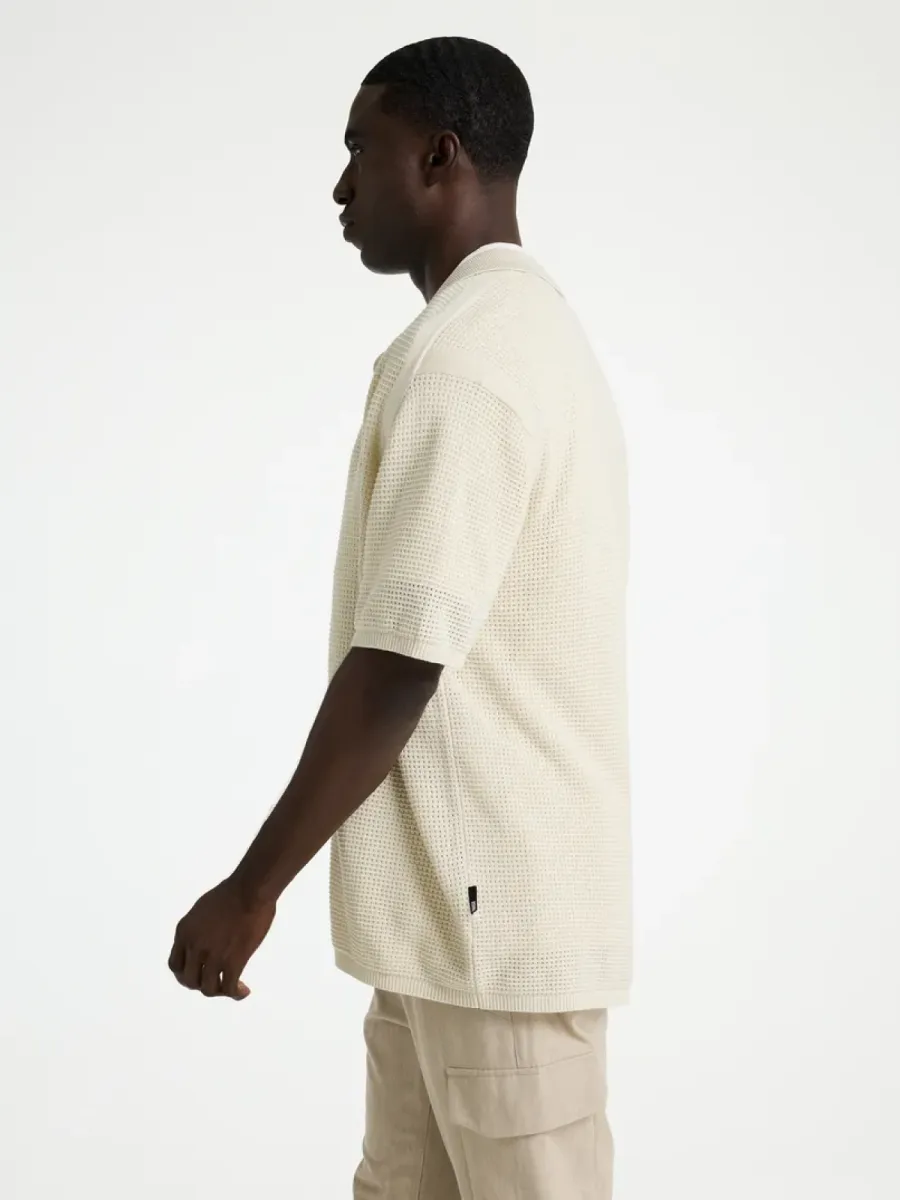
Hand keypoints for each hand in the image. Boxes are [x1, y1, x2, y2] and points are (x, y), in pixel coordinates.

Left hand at [168, 878, 275, 999]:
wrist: (250, 890)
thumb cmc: (232, 892)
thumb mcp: (203, 909)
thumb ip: (199, 928)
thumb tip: (205, 940)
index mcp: (184, 932)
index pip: (175, 965)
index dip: (185, 974)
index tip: (198, 974)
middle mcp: (194, 947)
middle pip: (189, 980)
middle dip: (202, 984)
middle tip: (216, 981)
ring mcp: (212, 956)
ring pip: (208, 988)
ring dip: (219, 991)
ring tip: (232, 987)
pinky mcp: (232, 961)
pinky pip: (229, 987)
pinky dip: (235, 993)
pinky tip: (243, 991)